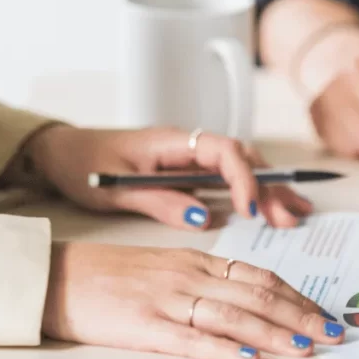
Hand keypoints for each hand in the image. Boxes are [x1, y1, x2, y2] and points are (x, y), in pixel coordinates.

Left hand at [24, 126, 312, 229]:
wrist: (61, 152)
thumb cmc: (84, 165)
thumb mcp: (117, 189)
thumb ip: (162, 201)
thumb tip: (204, 216)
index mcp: (173, 141)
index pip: (223, 151)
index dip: (243, 178)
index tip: (251, 209)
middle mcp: (188, 145)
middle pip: (243, 158)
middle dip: (269, 186)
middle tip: (289, 216)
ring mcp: (191, 157)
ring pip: (242, 168)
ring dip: (269, 189)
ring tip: (297, 213)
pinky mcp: (189, 171)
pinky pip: (229, 178)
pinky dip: (254, 192)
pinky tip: (273, 209)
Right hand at [42, 242, 344, 358]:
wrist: (57, 276)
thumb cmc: (110, 274)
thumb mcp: (165, 265)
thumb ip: (205, 278)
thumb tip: (247, 297)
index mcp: (197, 260)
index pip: (260, 276)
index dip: (297, 296)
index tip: (324, 314)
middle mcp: (189, 276)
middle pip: (257, 294)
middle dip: (301, 315)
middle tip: (334, 334)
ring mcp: (167, 299)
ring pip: (233, 314)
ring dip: (275, 332)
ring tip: (306, 348)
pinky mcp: (143, 325)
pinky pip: (190, 338)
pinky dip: (222, 349)